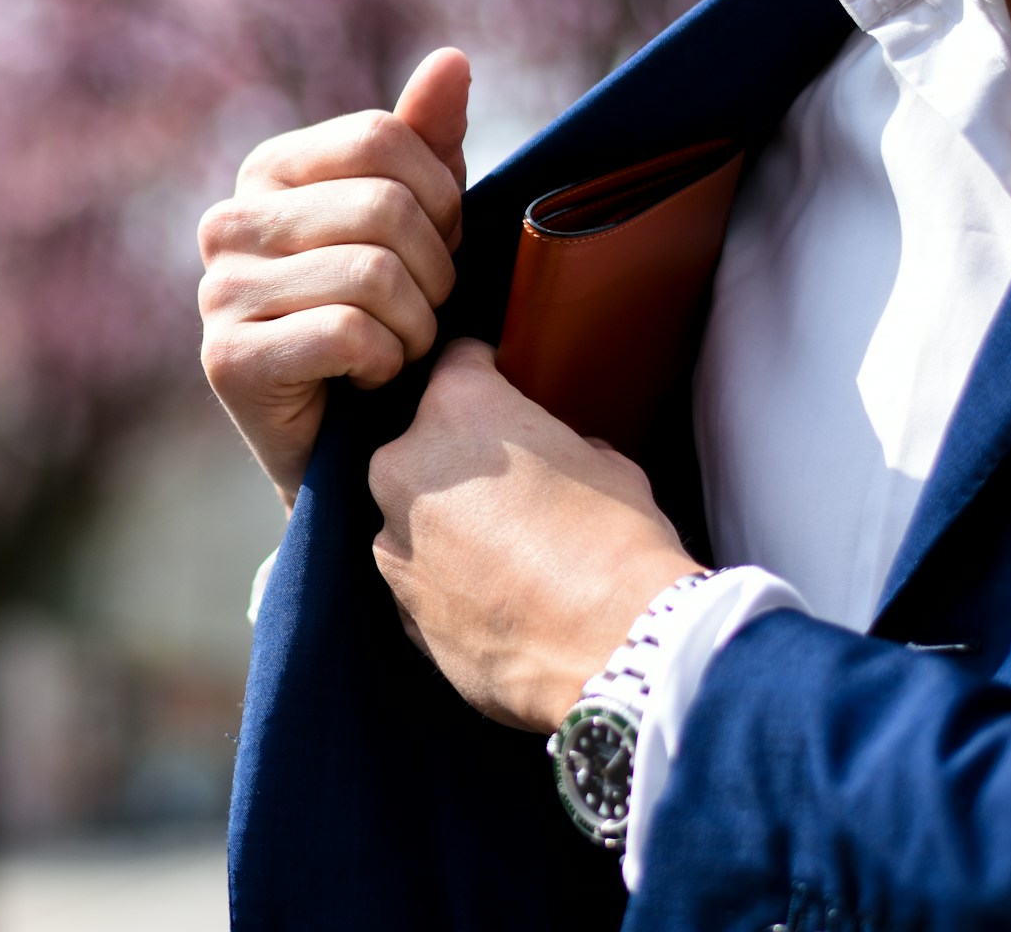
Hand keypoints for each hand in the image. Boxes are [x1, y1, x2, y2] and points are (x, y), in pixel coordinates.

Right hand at [198, 48, 469, 505]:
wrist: (349, 447)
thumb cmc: (386, 322)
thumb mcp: (417, 224)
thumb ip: (427, 143)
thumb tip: (452, 61)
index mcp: (268, 170)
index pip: (382, 138)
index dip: (441, 197)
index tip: (438, 249)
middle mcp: (228, 221)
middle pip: (384, 206)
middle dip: (436, 272)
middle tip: (422, 313)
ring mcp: (218, 290)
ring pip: (374, 274)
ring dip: (416, 327)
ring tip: (396, 349)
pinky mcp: (226, 359)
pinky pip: (349, 334)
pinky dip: (384, 365)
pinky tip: (364, 380)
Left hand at [368, 339, 701, 732]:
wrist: (614, 648)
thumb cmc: (618, 544)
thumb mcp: (608, 465)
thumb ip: (564, 444)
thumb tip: (566, 454)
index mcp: (457, 409)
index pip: (458, 361)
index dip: (486, 373)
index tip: (500, 387)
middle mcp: (405, 465)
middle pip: (423, 442)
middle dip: (458, 459)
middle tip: (512, 488)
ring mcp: (392, 538)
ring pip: (412, 513)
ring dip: (446, 524)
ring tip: (507, 554)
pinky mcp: (396, 603)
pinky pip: (417, 575)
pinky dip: (446, 581)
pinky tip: (497, 599)